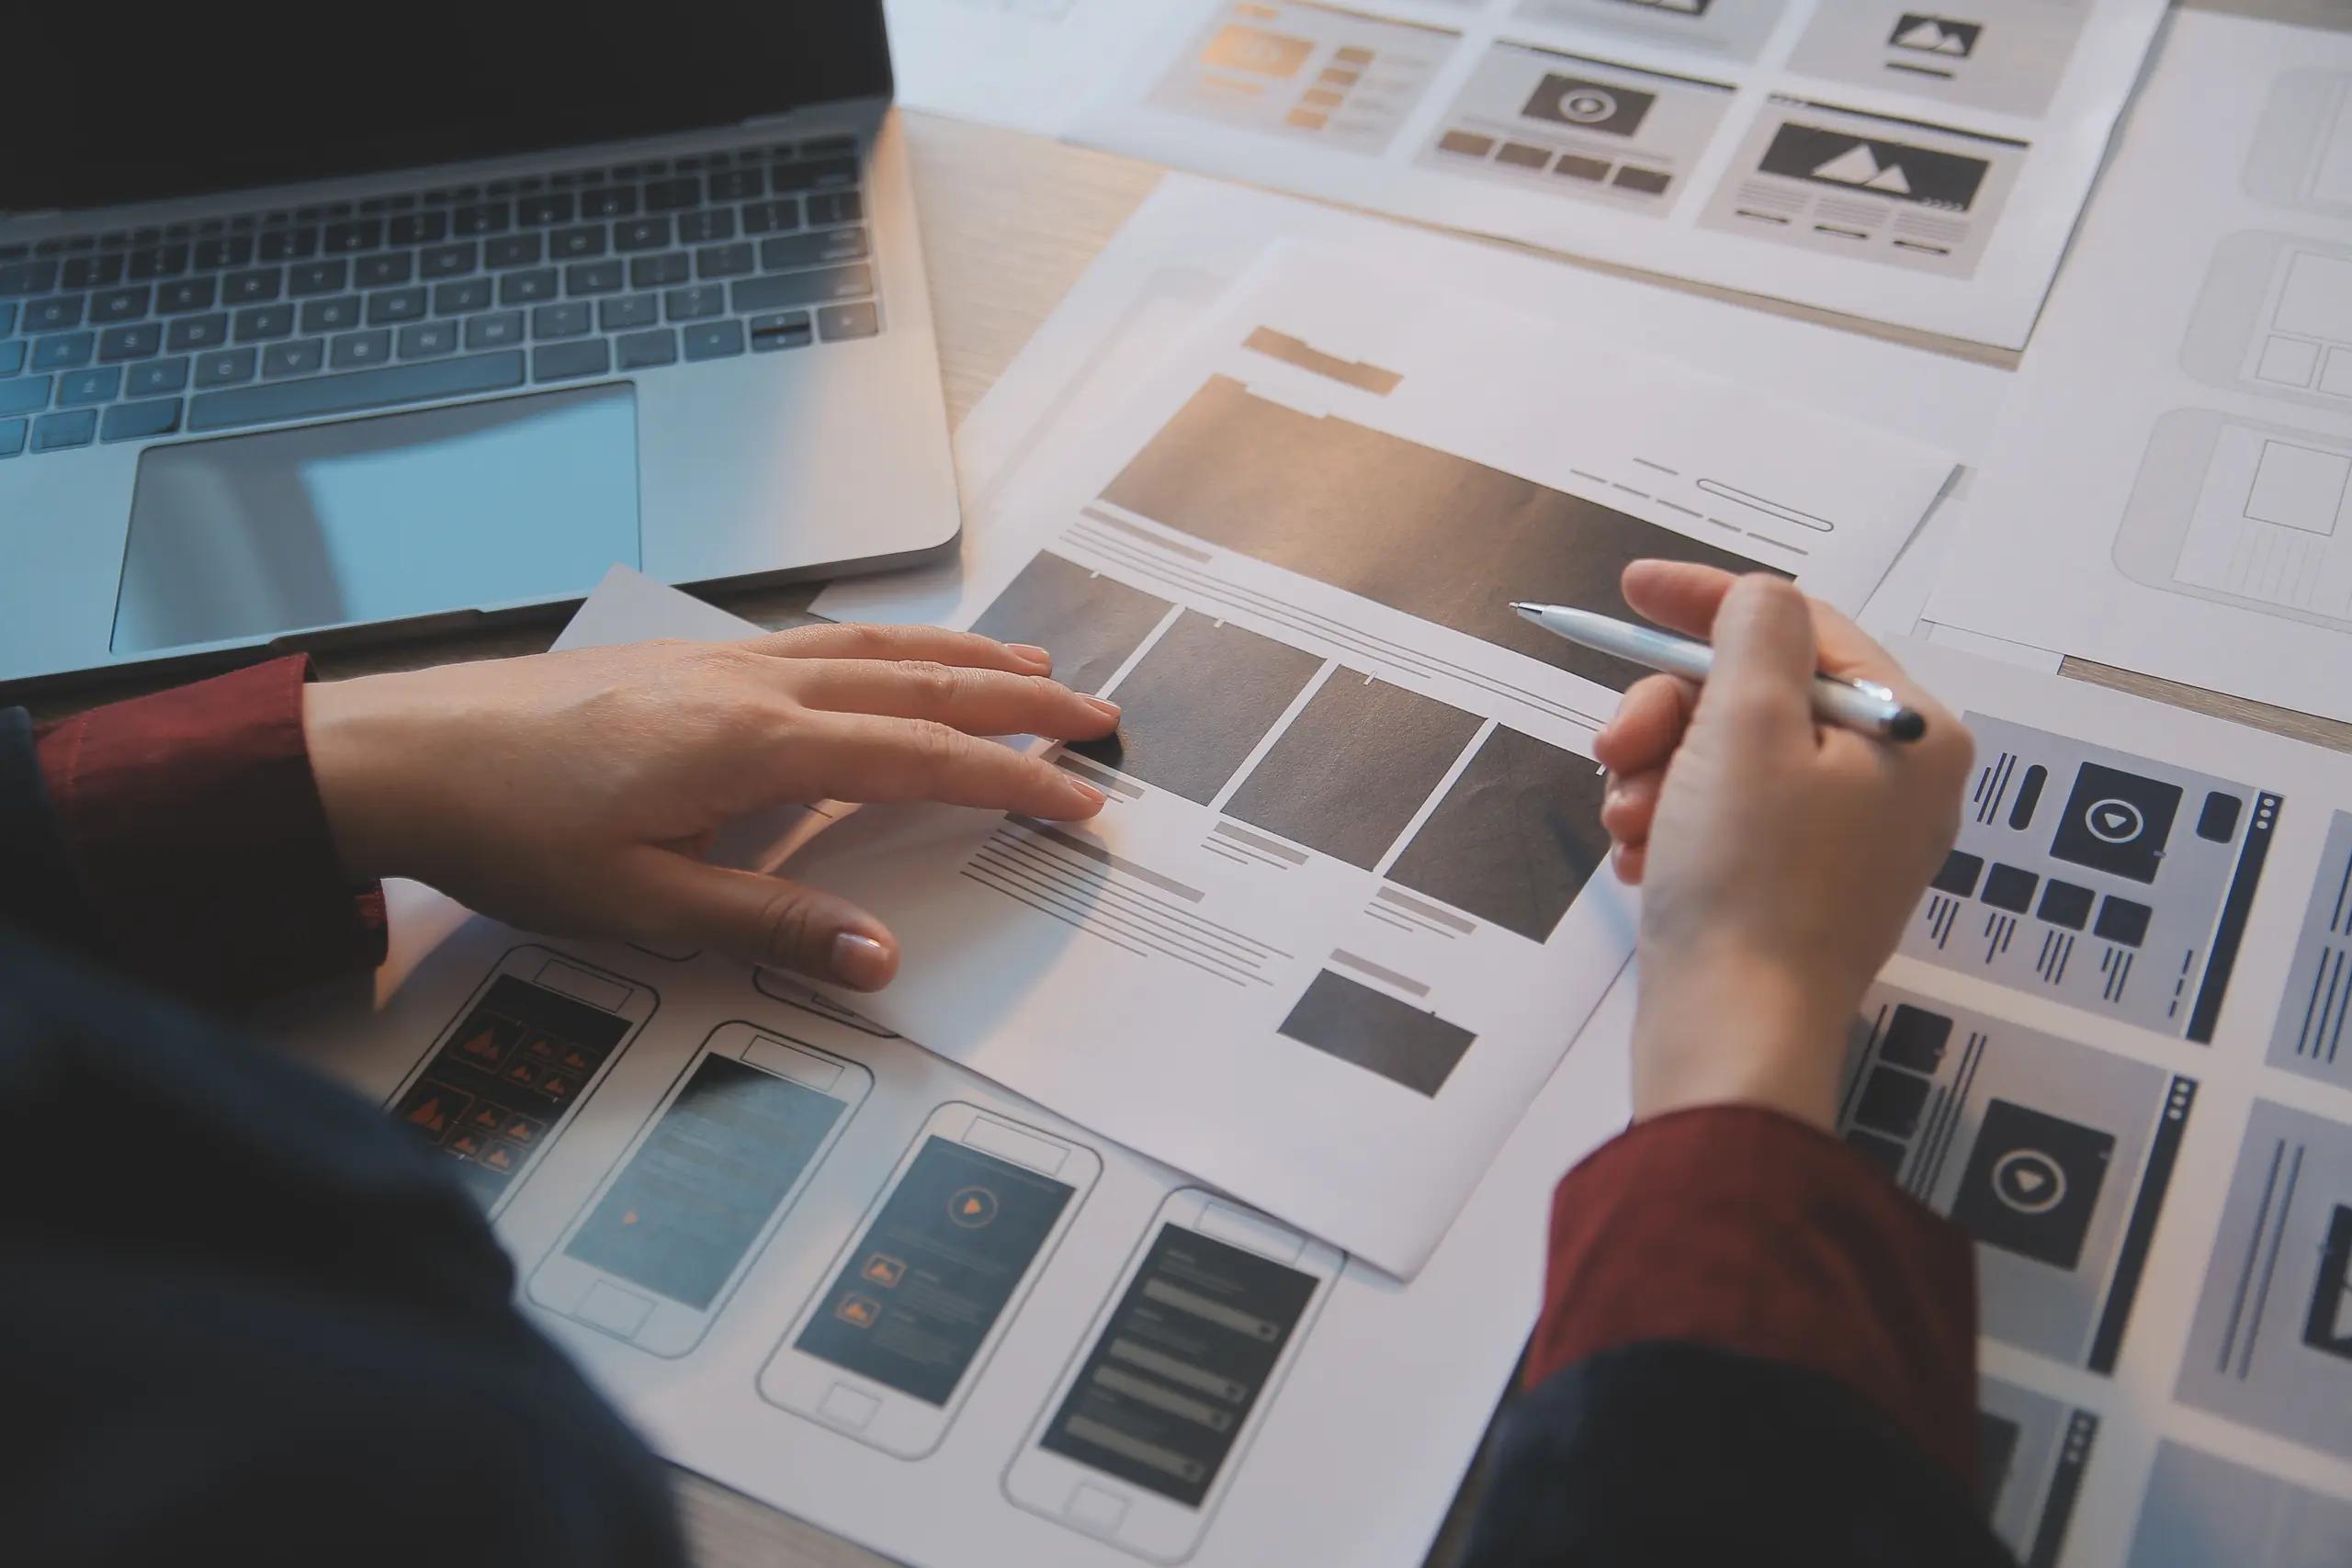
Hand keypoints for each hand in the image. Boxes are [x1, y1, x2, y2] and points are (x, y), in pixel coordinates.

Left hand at [304, 623, 1120, 991]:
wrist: (405, 753)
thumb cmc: (511, 829)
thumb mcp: (646, 904)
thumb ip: (775, 923)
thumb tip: (881, 958)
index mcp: (758, 745)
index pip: (921, 758)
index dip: (1012, 781)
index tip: (1083, 800)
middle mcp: (755, 686)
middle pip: (919, 685)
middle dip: (1019, 701)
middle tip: (1098, 716)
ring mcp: (723, 662)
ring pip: (876, 649)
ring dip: (963, 656)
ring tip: (1030, 661)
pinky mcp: (690, 658)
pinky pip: (824, 640)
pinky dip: (889, 645)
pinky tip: (895, 653)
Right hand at [1590, 563, 1970, 1128]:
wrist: (1733, 1036)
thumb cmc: (1750, 886)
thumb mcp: (1745, 725)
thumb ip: (1753, 633)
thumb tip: (1756, 598)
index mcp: (1911, 733)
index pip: (1804, 627)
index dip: (1708, 602)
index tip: (1631, 592)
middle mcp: (1894, 784)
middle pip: (1758, 694)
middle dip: (1670, 713)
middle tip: (1616, 749)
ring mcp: (1846, 844)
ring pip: (1727, 758)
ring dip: (1657, 774)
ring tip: (1631, 822)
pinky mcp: (1796, 891)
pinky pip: (1723, 820)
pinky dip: (1671, 825)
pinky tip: (1644, 859)